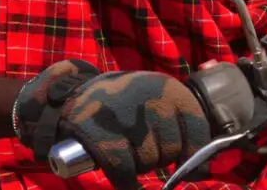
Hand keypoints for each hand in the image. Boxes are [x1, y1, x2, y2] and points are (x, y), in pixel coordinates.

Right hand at [13, 59, 209, 189]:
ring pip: (148, 162)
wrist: (65, 95)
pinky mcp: (97, 131)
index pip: (197, 129)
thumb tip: (201, 171)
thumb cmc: (118, 107)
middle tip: (134, 140)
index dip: (191, 151)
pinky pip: (124, 171)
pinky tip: (120, 175)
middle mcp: (146, 94)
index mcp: (165, 86)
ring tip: (119, 144)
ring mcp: (122, 111)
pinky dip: (124, 181)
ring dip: (136, 164)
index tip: (180, 156)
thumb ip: (180, 130)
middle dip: (156, 155)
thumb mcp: (152, 105)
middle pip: (172, 150)